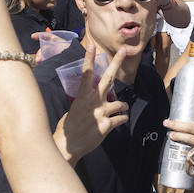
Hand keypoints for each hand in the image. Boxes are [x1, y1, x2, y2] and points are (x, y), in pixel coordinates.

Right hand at [56, 42, 129, 162]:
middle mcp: (93, 101)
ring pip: (120, 102)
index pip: (86, 73)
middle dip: (116, 63)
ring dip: (122, 105)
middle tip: (124, 51)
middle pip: (108, 78)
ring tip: (120, 108)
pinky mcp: (107, 124)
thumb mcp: (74, 109)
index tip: (92, 47)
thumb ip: (86, 102)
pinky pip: (121, 117)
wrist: (68, 145)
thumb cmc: (68, 127)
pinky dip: (121, 118)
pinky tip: (119, 120)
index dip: (89, 59)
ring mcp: (101, 112)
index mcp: (82, 96)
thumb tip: (94, 99)